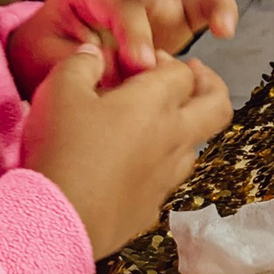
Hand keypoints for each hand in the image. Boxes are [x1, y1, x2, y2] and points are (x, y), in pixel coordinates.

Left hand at [8, 0, 245, 93]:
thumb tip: (119, 72)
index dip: (135, 30)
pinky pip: (200, 5)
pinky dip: (218, 9)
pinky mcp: (173, 18)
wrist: (45, 61)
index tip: (143, 64)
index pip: (122, 1)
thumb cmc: (45, 55)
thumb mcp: (49, 60)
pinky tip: (226, 26)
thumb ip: (84, 65)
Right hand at [22, 43, 230, 259]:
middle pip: (218, 106)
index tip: (146, 61)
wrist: (55, 219)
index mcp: (154, 103)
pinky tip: (135, 164)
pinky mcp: (152, 207)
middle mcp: (172, 138)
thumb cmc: (60, 149)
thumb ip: (81, 64)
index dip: (168, 61)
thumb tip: (93, 54)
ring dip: (185, 129)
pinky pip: (167, 180)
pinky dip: (160, 165)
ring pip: (195, 146)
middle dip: (212, 86)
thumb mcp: (58, 92)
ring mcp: (166, 176)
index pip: (183, 72)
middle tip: (193, 78)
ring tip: (158, 123)